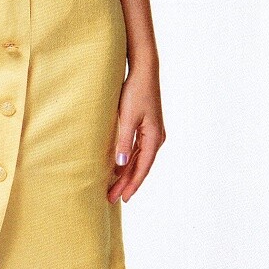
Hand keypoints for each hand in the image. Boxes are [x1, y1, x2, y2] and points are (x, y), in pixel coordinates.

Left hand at [107, 60, 165, 203]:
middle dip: (126, 183)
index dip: (132, 184)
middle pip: (140, 166)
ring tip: (114, 187)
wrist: (144, 70)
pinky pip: (138, 149)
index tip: (122, 198)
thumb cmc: (135, 91)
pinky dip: (129, 160)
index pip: (142, 168)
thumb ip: (124, 141)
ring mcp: (152, 132)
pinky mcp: (147, 126)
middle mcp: (156, 138)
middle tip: (112, 198)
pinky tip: (120, 167)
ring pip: (139, 159)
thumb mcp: (127, 117)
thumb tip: (120, 165)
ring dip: (127, 173)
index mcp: (154, 138)